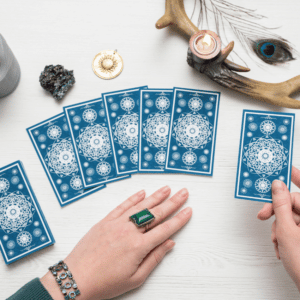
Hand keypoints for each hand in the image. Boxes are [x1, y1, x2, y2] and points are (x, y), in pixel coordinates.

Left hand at [41, 186, 191, 298]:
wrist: (76, 278)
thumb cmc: (105, 282)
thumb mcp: (135, 278)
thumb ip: (154, 258)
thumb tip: (169, 244)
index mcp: (138, 247)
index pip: (165, 229)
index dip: (179, 219)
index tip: (188, 211)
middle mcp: (129, 231)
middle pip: (156, 213)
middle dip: (173, 202)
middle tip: (183, 193)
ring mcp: (117, 223)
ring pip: (141, 206)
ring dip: (156, 196)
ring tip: (167, 189)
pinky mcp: (106, 220)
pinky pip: (122, 206)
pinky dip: (133, 198)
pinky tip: (142, 192)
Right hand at [257, 166, 299, 290]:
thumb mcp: (287, 230)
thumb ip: (280, 205)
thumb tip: (277, 186)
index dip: (294, 176)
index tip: (285, 167)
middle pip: (292, 203)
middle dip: (276, 211)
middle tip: (263, 215)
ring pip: (290, 216)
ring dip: (278, 227)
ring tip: (277, 241)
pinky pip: (292, 227)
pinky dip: (283, 234)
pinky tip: (282, 245)